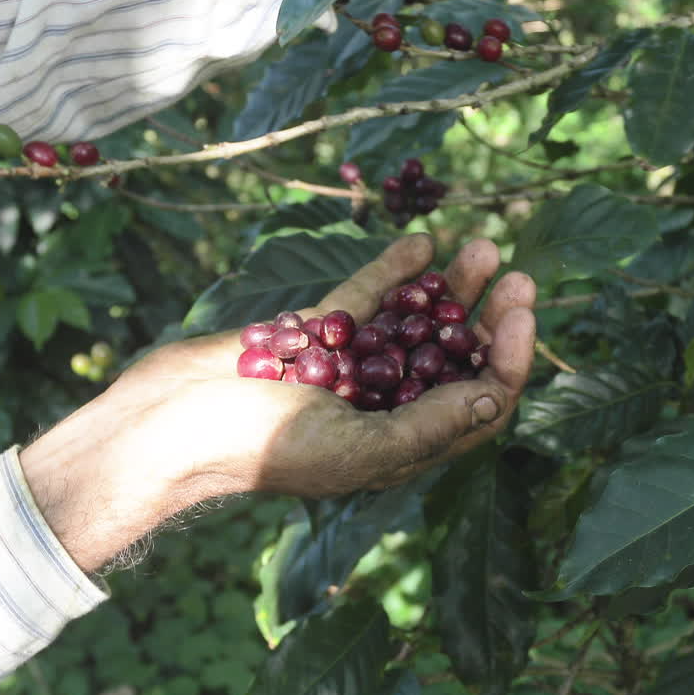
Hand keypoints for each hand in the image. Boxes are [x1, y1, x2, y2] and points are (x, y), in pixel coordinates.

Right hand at [19, 234, 535, 571]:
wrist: (173, 425)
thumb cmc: (262, 451)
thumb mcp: (356, 450)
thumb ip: (428, 426)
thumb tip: (497, 399)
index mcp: (402, 444)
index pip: (477, 402)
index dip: (507, 360)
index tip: (520, 315)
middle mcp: (385, 405)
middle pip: (454, 357)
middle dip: (489, 317)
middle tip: (517, 276)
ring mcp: (350, 366)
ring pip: (415, 323)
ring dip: (449, 288)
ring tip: (483, 246)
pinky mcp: (314, 333)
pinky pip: (364, 299)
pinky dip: (393, 272)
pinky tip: (421, 243)